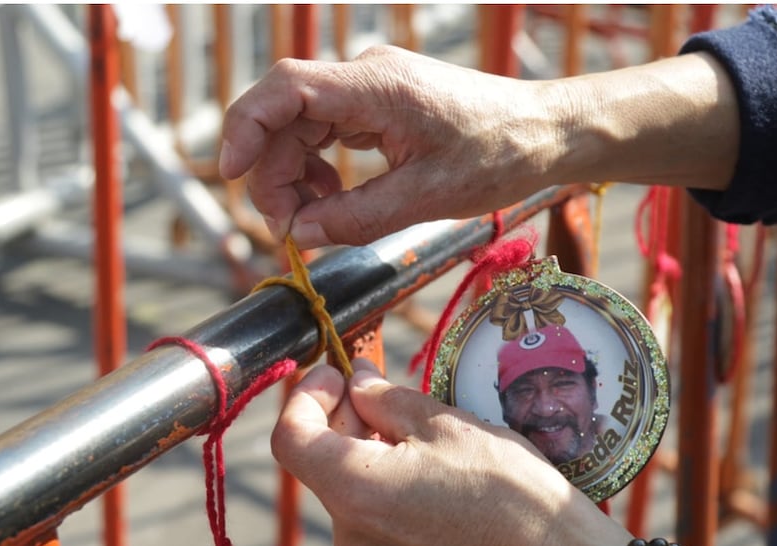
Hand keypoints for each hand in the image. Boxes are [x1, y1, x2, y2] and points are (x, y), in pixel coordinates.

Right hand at [220, 45, 568, 248]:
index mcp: (377, 86)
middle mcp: (367, 78)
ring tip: (310, 221)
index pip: (285, 88)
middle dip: (273, 174)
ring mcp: (371, 90)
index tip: (229, 174)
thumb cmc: (501, 155)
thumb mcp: (428, 197)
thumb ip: (358, 218)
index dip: (246, 127)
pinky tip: (330, 200)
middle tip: (286, 230)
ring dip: (294, 176)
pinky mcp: (380, 107)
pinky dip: (319, 169)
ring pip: (302, 127)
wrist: (546, 133)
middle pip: (286, 115)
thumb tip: (301, 235)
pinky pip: (328, 133)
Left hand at [271, 359, 626, 545]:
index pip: (290, 438)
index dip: (305, 396)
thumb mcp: (445, 423)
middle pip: (320, 463)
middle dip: (342, 418)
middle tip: (380, 388)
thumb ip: (385, 398)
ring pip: (348, 490)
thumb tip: (356, 379)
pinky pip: (372, 520)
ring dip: (366, 452)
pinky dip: (384, 486)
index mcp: (355, 489)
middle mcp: (350, 534)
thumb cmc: (507, 488)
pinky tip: (426, 470)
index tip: (335, 374)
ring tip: (414, 429)